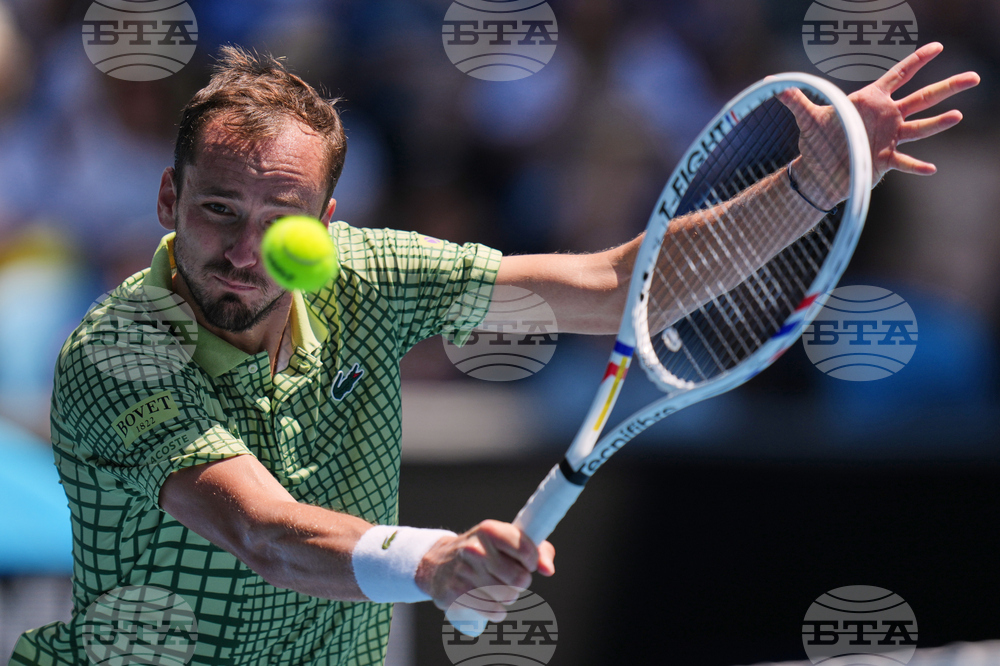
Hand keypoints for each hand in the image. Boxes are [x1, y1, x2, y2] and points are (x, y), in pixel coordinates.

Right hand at [415, 519, 555, 620]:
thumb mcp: (504, 540)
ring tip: (499, 590)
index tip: (526, 564)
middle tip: (510, 579)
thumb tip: (548, 569)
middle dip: (520, 583)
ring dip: (508, 598)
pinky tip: (494, 607)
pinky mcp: (455, 593)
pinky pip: (491, 610)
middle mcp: (475, 549)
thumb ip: (536, 549)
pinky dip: (497, 613)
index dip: (533, 562)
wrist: (438, 562)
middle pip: (519, 579)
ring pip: (507, 597)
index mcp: (490, 530)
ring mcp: (463, 571)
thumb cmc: (481, 551)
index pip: (528, 551)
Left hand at [778, 42, 979, 207]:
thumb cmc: (818, 141)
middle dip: (947, 87)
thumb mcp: (807, 117)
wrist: (819, 172)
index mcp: (872, 100)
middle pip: (923, 97)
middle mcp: (887, 117)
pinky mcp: (885, 161)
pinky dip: (916, 166)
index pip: (898, 75)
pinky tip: (930, 168)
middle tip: (974, 77)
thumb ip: (795, 99)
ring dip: (939, 122)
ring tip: (958, 115)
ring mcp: (889, 138)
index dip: (917, 61)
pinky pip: (904, 161)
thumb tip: (773, 83)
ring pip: (921, 127)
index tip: (937, 46)